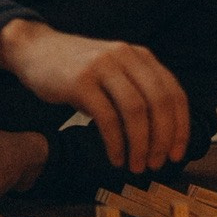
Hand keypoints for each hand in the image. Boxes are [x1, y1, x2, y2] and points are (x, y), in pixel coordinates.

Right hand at [0, 20, 188, 174]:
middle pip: (159, 103)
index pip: (174, 93)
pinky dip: (116, 143)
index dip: (180, 127)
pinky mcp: (81, 81)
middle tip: (157, 164)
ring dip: (141, 145)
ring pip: (136, 112)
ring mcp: (103, 67)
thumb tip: (162, 136)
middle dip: (163, 139)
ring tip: (136, 166)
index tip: (177, 154)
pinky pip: (107, 118)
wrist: (35, 50)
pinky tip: (115, 158)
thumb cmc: (77, 70)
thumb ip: (137, 92)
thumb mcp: (114, 72)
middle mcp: (126, 57)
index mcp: (140, 56)